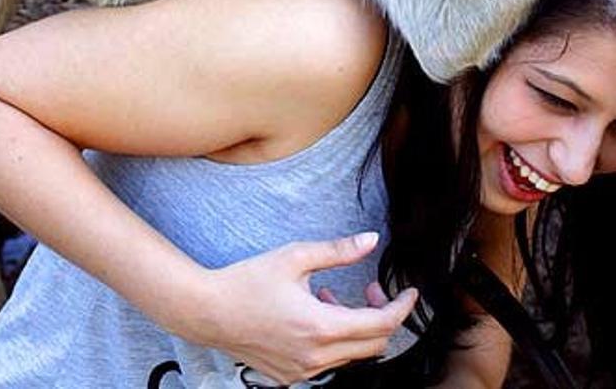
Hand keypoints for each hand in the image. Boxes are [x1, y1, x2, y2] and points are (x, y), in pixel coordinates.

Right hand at [193, 232, 418, 384]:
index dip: (402, 307)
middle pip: (374, 345)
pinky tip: (314, 314)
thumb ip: (338, 251)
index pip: (382, 324)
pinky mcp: (290, 376)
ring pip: (352, 355)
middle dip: (382, 316)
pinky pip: (328, 362)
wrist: (206, 311)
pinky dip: (333, 341)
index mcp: (321, 327)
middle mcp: (315, 357)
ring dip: (355, 328)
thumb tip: (371, 240)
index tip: (410, 292)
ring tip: (331, 297)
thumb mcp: (295, 257)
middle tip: (370, 290)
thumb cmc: (247, 281)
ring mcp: (303, 372)